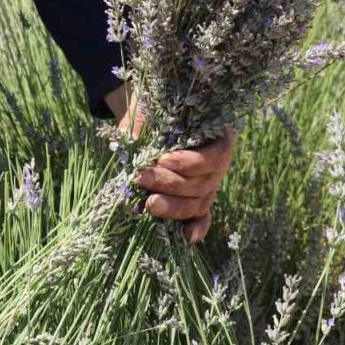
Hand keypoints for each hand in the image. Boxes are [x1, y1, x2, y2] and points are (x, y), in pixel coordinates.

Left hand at [105, 84, 234, 242]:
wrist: (153, 116)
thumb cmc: (157, 108)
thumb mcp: (150, 107)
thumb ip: (141, 123)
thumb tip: (125, 146)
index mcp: (218, 137)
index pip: (213, 157)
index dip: (190, 162)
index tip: (163, 159)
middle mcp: (219, 164)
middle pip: (202, 184)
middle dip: (170, 184)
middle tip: (141, 177)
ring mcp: (210, 184)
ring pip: (198, 203)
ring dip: (173, 207)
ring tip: (148, 204)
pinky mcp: (199, 199)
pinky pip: (202, 217)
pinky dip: (196, 228)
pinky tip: (186, 237)